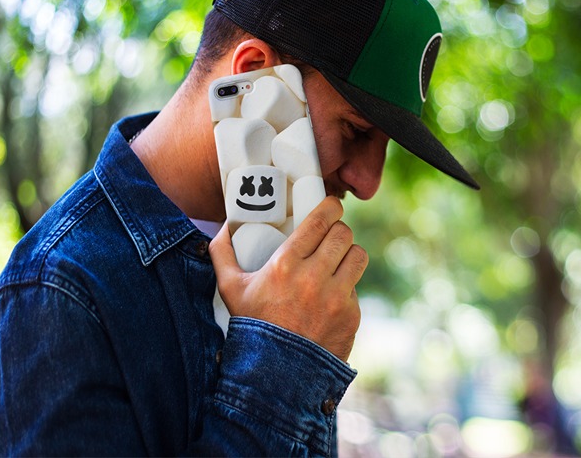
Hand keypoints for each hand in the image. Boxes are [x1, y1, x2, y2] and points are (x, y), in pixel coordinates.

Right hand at [209, 197, 366, 361]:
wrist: (275, 374)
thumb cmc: (252, 327)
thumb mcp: (230, 289)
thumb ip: (222, 254)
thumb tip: (223, 228)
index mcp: (285, 265)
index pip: (320, 221)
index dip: (331, 207)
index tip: (331, 206)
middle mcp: (314, 278)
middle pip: (343, 234)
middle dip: (339, 230)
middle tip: (331, 235)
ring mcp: (336, 298)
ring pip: (358, 256)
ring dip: (348, 254)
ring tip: (338, 259)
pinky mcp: (351, 315)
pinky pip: (356, 288)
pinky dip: (346, 288)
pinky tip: (332, 295)